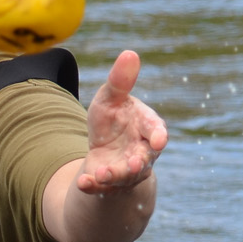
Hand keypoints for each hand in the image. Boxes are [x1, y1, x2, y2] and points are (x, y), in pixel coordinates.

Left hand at [79, 50, 167, 193]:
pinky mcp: (109, 185)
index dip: (158, 136)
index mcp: (147, 128)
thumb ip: (120, 82)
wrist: (105, 150)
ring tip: (102, 174)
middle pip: (143, 160)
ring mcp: (126, 171)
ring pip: (124, 177)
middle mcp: (142, 153)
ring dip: (114, 176)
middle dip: (137, 164)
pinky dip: (92, 186)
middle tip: (132, 165)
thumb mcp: (111, 98)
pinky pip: (102, 188)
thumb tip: (130, 53)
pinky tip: (82, 182)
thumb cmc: (113, 119)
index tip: (159, 140)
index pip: (156, 131)